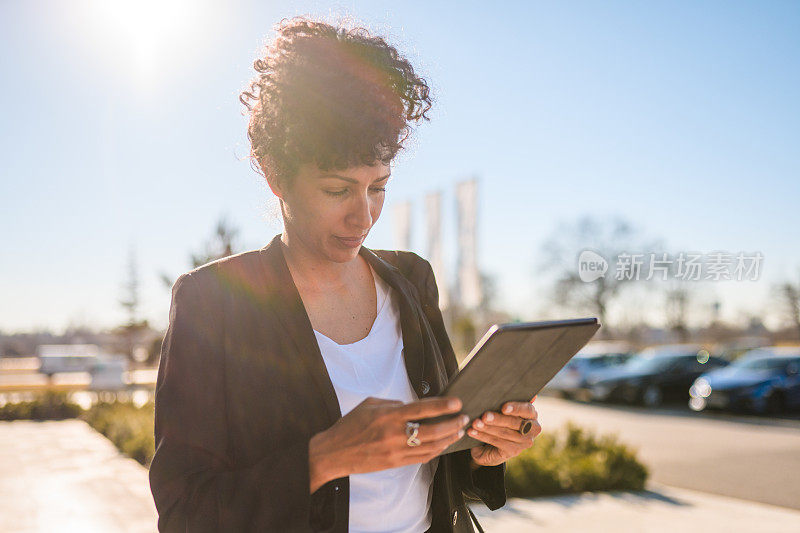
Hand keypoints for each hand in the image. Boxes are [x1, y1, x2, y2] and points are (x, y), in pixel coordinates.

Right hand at [309, 396, 470, 491]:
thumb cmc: (350, 425)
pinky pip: (422, 458)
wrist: (334, 453)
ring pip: (431, 447)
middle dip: (452, 424)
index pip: (421, 409)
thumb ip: (393, 403)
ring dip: (448, 439)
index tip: (457, 402)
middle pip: (432, 431)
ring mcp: (395, 451)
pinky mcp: (395, 464)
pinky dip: (436, 451)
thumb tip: (413, 406)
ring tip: (458, 431)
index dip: (442, 406)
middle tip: (463, 418)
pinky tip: (443, 444)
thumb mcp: (370, 404)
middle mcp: (394, 434)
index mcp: (388, 416)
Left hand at [468, 395, 540, 467]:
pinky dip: (483, 436)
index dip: (516, 408)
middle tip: (484, 416)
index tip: (503, 407)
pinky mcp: (514, 451)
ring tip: (475, 423)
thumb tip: (518, 395)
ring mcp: (524, 442)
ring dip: (487, 428)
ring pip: (504, 433)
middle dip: (498, 419)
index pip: (527, 410)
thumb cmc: (499, 419)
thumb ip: (508, 401)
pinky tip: (472, 432)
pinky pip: (497, 442)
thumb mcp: (503, 410)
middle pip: (514, 422)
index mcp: (532, 414)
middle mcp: (532, 429)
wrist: (494, 443)